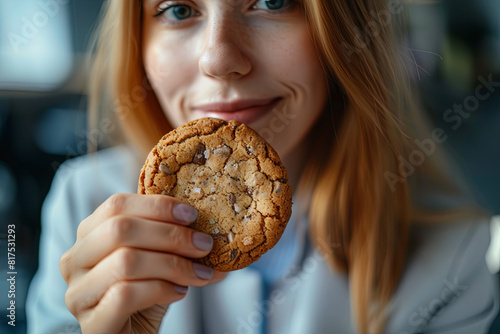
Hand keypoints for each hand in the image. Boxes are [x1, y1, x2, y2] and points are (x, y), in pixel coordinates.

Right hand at [60, 193, 226, 333]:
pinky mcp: (91, 323)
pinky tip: (178, 292)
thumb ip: (174, 239)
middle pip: (120, 230)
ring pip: (126, 262)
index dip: (157, 206)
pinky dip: (161, 289)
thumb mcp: (158, 258)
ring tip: (198, 274)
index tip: (192, 215)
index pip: (117, 205)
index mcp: (89, 234)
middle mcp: (75, 260)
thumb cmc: (145, 294)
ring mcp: (78, 293)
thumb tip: (209, 229)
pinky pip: (127, 295)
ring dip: (173, 264)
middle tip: (203, 245)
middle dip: (171, 235)